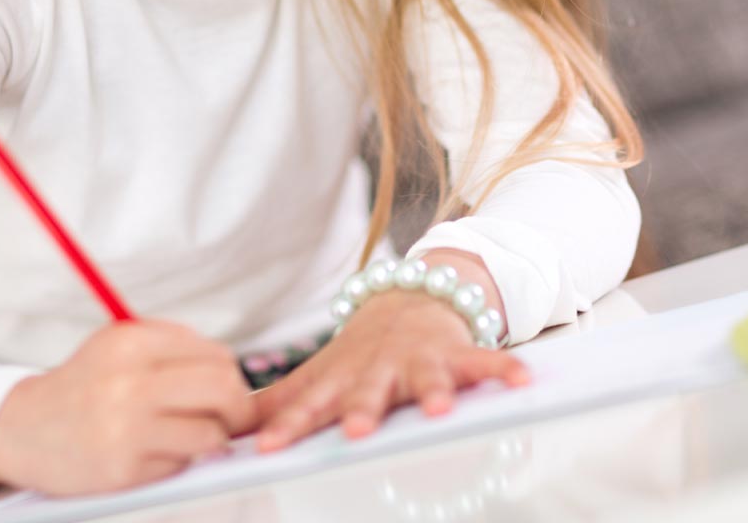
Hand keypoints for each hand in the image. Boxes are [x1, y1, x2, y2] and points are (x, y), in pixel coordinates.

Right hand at [0, 317, 257, 497]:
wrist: (21, 428)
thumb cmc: (82, 387)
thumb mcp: (119, 345)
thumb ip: (172, 347)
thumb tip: (231, 368)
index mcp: (133, 343)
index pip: (215, 355)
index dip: (234, 376)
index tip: (234, 389)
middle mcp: (130, 381)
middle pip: (223, 388)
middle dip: (240, 407)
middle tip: (235, 417)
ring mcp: (127, 427)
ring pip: (210, 432)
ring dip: (213, 438)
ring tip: (198, 436)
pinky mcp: (123, 468)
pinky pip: (181, 464)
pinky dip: (182, 460)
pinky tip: (161, 451)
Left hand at [250, 287, 530, 451]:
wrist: (409, 297)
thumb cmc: (360, 354)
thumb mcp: (319, 376)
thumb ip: (279, 406)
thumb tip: (224, 433)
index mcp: (341, 379)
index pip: (309, 407)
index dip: (288, 427)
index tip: (269, 449)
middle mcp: (378, 368)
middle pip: (368, 390)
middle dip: (363, 409)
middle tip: (358, 430)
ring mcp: (418, 358)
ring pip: (425, 375)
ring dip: (433, 390)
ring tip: (438, 408)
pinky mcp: (457, 353)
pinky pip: (485, 363)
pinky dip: (503, 371)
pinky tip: (523, 381)